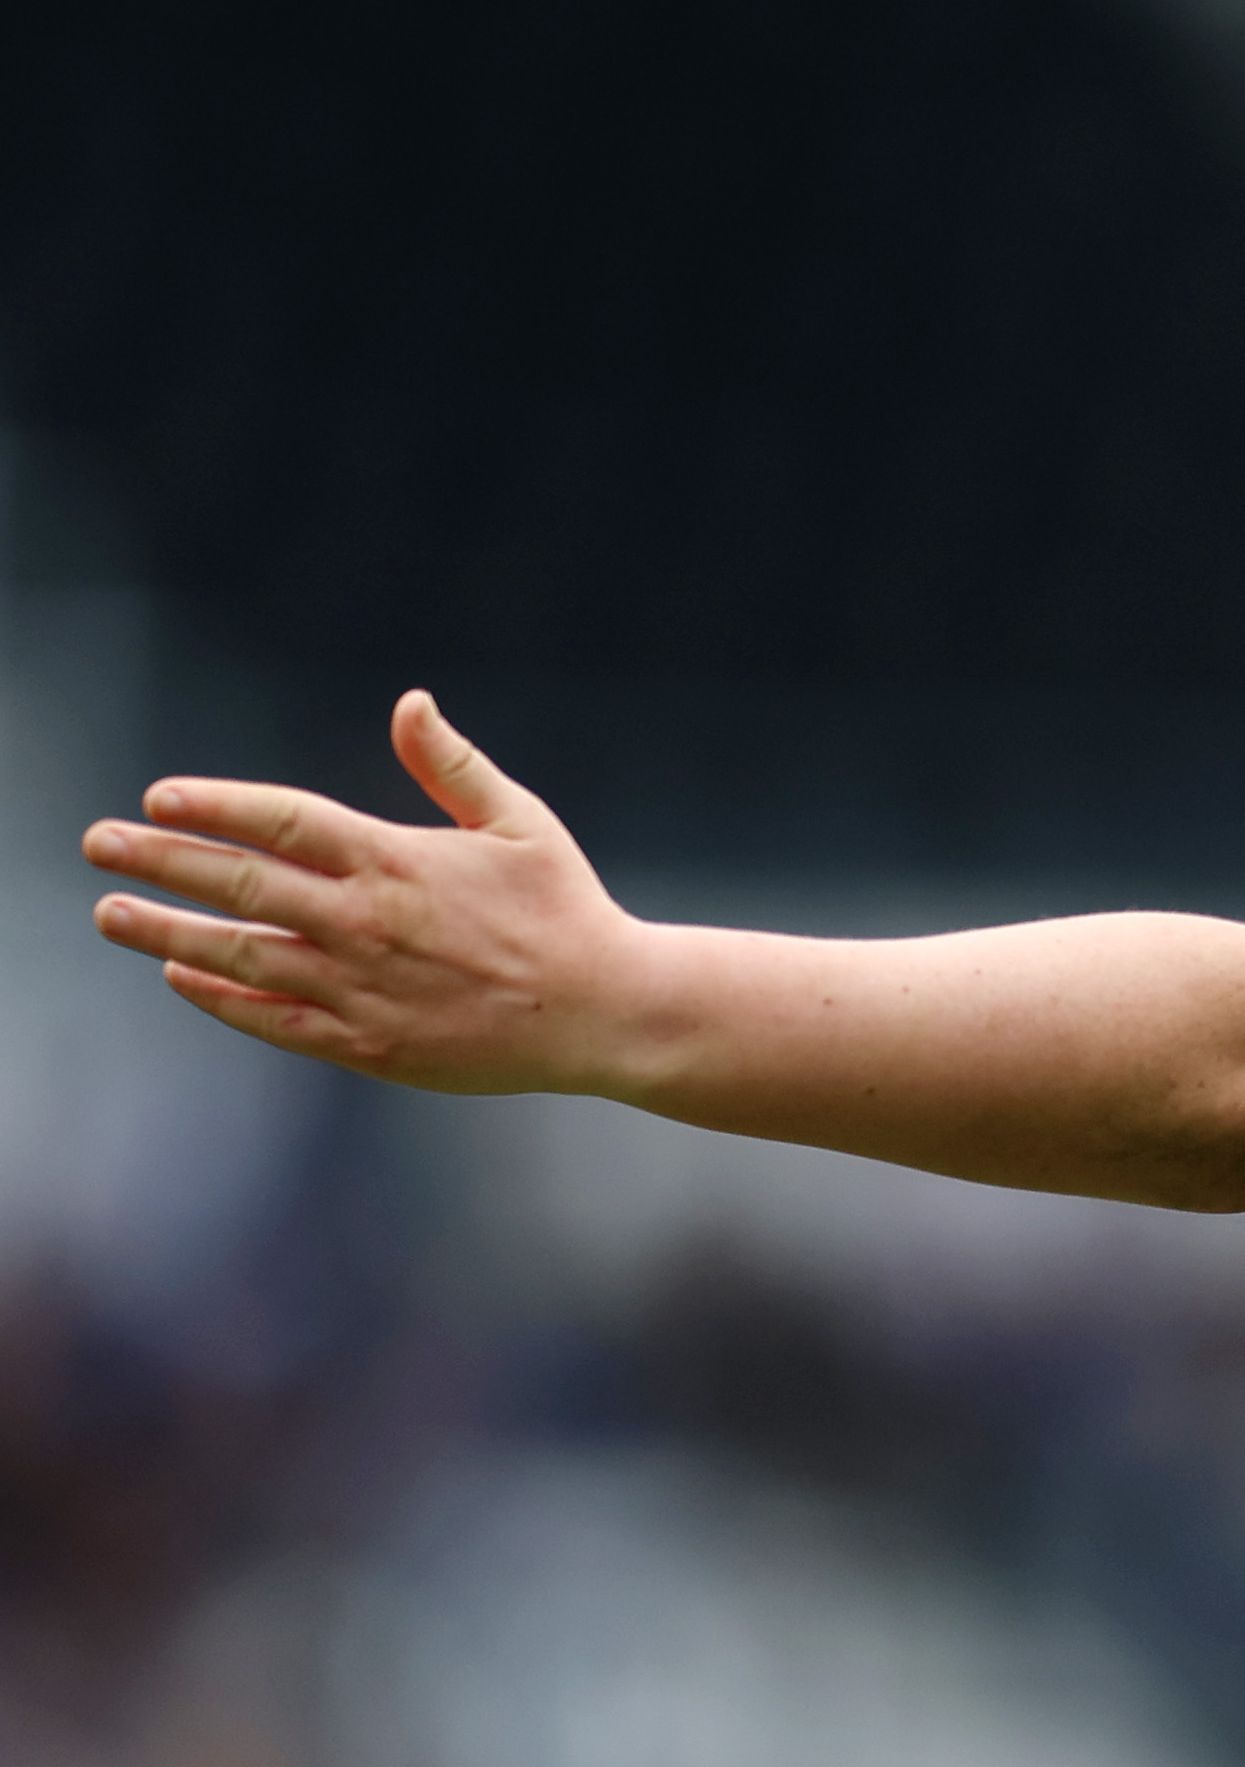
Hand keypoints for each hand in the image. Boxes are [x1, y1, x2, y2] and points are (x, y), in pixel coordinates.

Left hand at [82, 689, 651, 1096]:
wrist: (602, 1011)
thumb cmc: (565, 908)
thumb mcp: (521, 823)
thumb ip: (453, 765)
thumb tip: (409, 702)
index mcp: (399, 861)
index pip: (283, 821)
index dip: (215, 805)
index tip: (159, 797)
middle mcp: (367, 922)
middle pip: (239, 884)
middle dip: (159, 860)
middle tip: (98, 842)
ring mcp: (360, 987)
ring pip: (239, 956)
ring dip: (164, 932)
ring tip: (110, 913)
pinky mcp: (367, 1043)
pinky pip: (272, 1019)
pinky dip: (219, 998)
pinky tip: (181, 978)